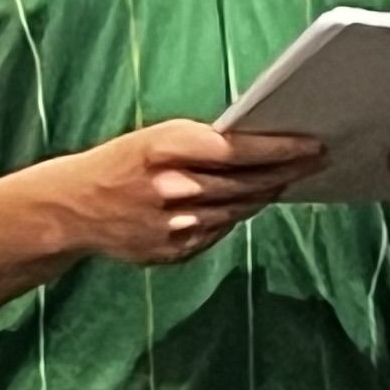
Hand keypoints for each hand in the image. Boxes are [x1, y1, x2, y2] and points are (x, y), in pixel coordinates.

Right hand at [46, 119, 319, 266]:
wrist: (71, 208)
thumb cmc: (122, 164)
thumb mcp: (157, 139)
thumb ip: (204, 144)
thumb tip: (261, 145)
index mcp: (166, 149)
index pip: (240, 150)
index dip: (283, 149)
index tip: (314, 145)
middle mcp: (172, 187)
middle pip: (248, 182)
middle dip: (289, 170)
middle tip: (318, 161)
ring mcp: (175, 223)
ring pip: (240, 208)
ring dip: (268, 193)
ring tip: (291, 178)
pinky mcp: (175, 249)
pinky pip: (221, 230)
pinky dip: (238, 214)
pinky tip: (252, 202)